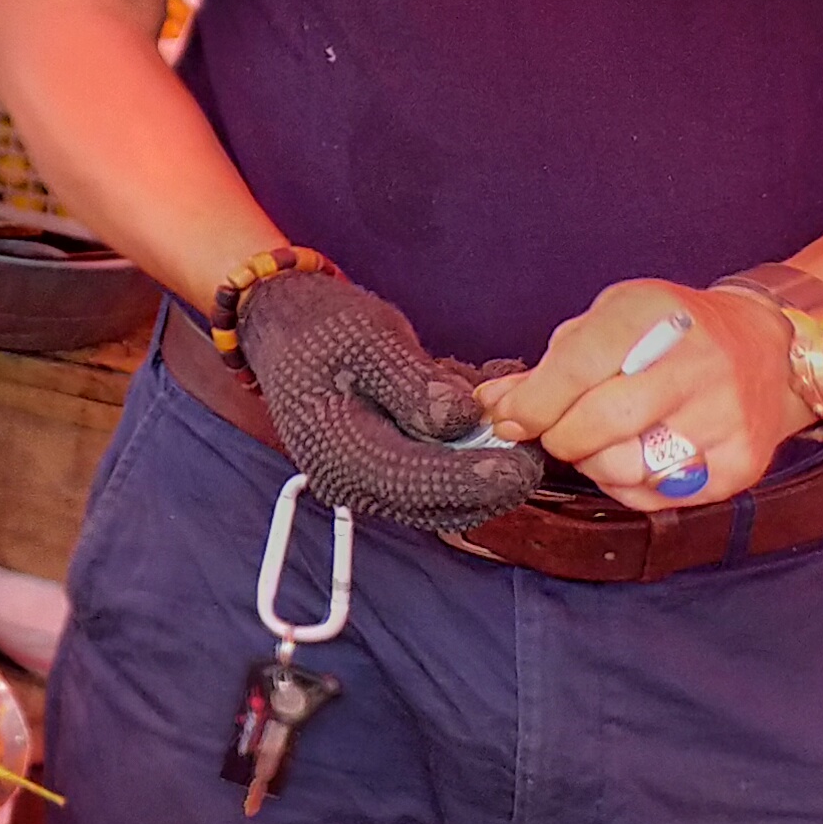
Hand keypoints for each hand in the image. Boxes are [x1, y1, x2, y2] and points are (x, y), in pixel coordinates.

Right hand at [234, 269, 544, 531]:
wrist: (285, 322)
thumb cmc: (319, 326)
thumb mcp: (366, 337)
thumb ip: (412, 382)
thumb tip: (461, 418)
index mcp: (340, 450)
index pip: (416, 482)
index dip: (476, 478)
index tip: (523, 464)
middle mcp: (355, 478)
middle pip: (440, 501)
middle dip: (494, 480)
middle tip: (538, 450)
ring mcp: (373, 476)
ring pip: (449, 494)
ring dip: (489, 464)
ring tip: (522, 426)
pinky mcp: (391, 466)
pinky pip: (442, 473)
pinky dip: (474, 451)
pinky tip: (492, 411)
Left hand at [472, 279, 806, 511]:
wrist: (762, 345)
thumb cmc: (670, 330)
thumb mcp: (609, 321)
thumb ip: (552, 364)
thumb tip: (493, 404)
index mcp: (653, 315)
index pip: (576, 368)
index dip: (532, 403)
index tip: (509, 419)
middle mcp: (698, 364)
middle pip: (601, 422)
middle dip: (559, 437)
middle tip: (551, 434)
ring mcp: (726, 416)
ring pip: (631, 466)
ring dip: (593, 464)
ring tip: (595, 444)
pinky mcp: (742, 461)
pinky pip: (663, 494)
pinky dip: (631, 486)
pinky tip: (632, 460)